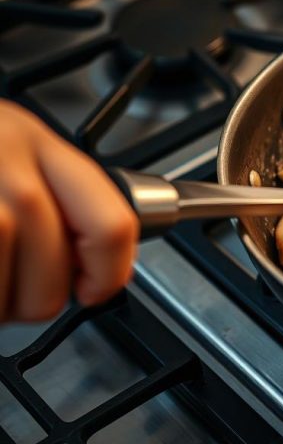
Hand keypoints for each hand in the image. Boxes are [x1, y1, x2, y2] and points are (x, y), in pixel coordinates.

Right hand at [0, 101, 137, 321]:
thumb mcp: (13, 148)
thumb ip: (59, 198)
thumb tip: (95, 266)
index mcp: (38, 144)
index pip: (111, 224)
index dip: (109, 273)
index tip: (94, 289)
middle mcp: (4, 159)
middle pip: (53, 269)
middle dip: (35, 299)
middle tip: (15, 291)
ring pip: (4, 287)